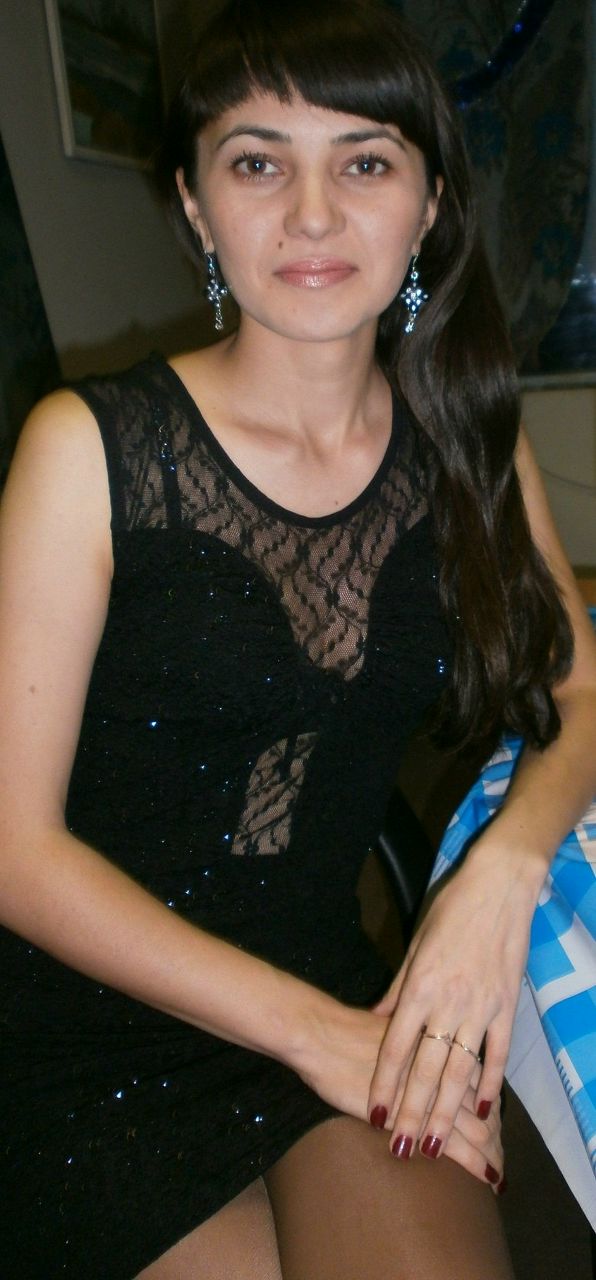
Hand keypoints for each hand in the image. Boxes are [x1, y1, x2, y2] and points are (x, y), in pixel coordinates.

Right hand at [295, 993, 504, 1190]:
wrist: (324, 1037)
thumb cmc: (350, 1033)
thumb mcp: (395, 1032)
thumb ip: (415, 1045)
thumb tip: (421, 1053)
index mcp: (442, 1046)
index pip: (482, 1082)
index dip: (491, 1109)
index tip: (494, 1128)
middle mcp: (446, 1069)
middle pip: (485, 1109)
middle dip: (496, 1139)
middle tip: (500, 1160)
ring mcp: (433, 1095)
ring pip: (479, 1130)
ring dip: (491, 1155)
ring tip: (497, 1175)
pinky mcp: (417, 1118)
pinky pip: (456, 1146)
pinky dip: (474, 1164)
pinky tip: (485, 1178)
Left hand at [367, 844, 533, 1161]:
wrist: (498, 886)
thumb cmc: (451, 909)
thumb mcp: (415, 945)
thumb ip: (397, 989)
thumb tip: (377, 1020)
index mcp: (420, 986)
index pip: (396, 1047)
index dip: (384, 1084)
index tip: (373, 1115)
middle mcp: (448, 1002)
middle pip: (425, 1069)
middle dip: (412, 1113)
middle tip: (401, 1150)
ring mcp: (481, 1006)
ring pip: (460, 1070)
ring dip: (447, 1112)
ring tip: (435, 1145)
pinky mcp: (507, 1004)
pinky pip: (497, 1053)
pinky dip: (490, 1084)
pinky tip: (482, 1113)